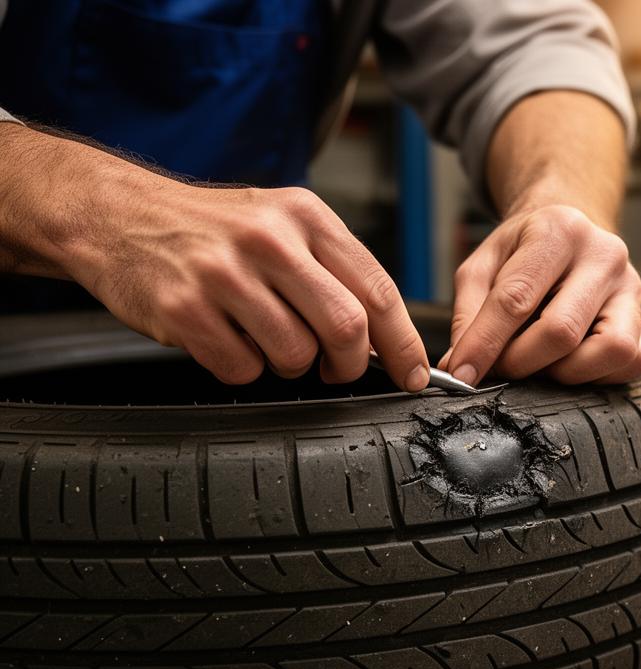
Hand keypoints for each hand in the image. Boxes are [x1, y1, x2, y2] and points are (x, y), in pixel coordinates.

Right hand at [0, 124, 428, 389]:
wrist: (116, 213)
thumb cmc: (211, 229)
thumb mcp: (281, 224)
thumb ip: (333, 271)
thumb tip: (382, 337)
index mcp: (305, 217)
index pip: (377, 290)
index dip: (402, 343)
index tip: (414, 373)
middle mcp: (268, 240)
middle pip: (346, 329)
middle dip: (348, 364)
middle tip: (334, 369)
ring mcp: (224, 274)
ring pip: (294, 355)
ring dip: (289, 366)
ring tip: (265, 340)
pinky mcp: (185, 309)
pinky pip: (242, 369)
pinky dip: (243, 369)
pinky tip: (227, 339)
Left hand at [441, 204, 640, 386]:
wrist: (571, 234)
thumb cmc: (524, 253)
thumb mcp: (483, 265)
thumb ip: (467, 313)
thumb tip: (461, 365)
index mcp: (558, 231)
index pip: (516, 299)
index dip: (484, 344)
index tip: (462, 374)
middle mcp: (604, 255)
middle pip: (562, 331)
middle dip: (521, 362)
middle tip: (502, 366)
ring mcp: (633, 287)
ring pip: (611, 350)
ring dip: (567, 372)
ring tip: (543, 363)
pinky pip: (636, 361)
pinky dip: (601, 375)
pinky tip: (574, 364)